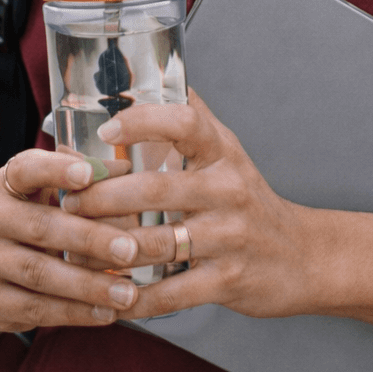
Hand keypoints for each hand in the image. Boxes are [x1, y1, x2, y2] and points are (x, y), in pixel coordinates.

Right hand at [0, 150, 158, 332]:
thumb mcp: (57, 192)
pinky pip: (34, 309)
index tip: (87, 174)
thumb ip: (89, 179)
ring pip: (38, 274)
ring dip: (87, 286)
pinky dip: (73, 313)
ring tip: (126, 293)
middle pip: (40, 227)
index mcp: (8, 182)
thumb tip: (123, 169)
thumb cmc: (40, 218)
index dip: (55, 170)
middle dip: (89, 240)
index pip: (26, 168)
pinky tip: (105, 313)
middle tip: (131, 250)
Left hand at [68, 92, 320, 321]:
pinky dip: (136, 298)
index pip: (186, 122)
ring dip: (108, 250)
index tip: (106, 130)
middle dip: (102, 198)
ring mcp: (230, 236)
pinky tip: (110, 297)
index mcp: (222, 152)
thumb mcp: (228, 152)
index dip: (143, 121)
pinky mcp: (228, 280)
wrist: (304, 256)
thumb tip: (156, 73)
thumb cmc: (250, 199)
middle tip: (67, 203)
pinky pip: (171, 292)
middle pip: (155, 189)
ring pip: (156, 243)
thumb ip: (193, 117)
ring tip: (74, 250)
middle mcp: (228, 189)